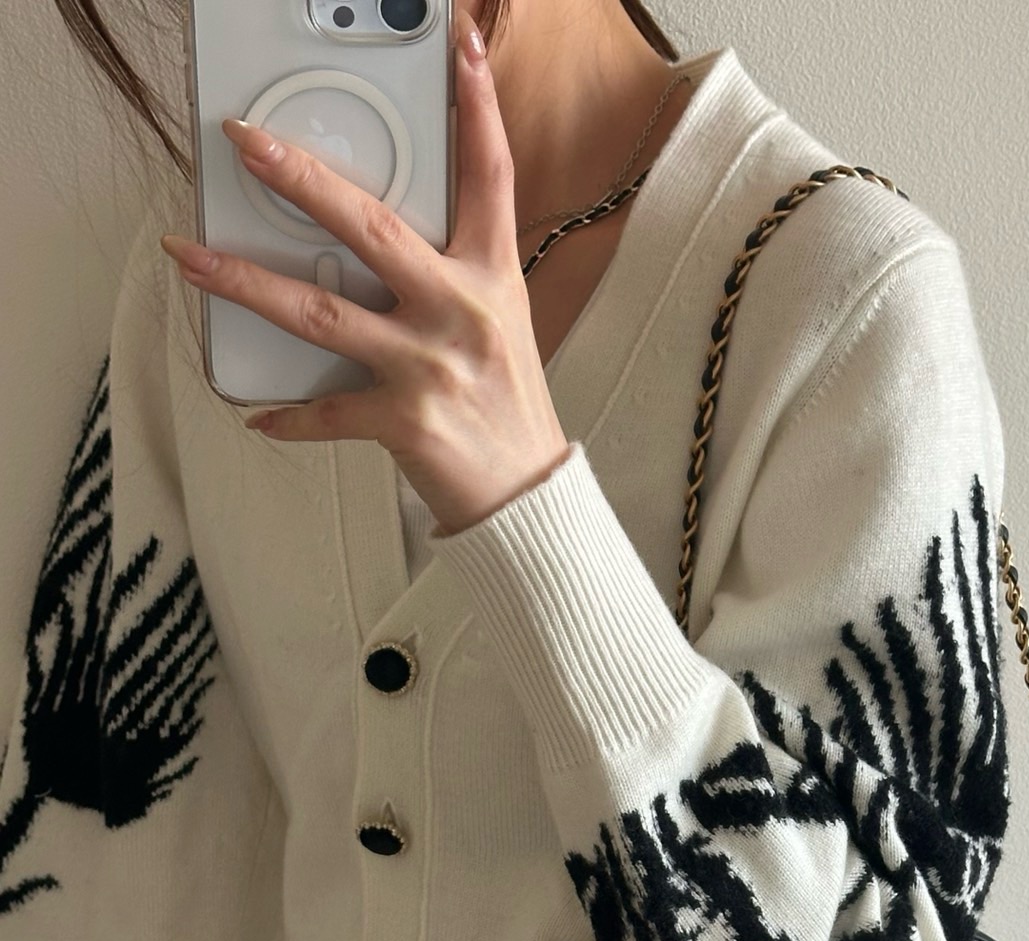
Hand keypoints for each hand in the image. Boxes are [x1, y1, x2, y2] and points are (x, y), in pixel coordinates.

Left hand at [159, 13, 570, 537]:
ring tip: (193, 257)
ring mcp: (429, 365)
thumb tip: (378, 238)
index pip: (489, 175)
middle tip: (247, 142)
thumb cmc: (507, 408)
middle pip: (372, 228)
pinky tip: (258, 413)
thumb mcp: (496, 324)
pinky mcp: (404, 420)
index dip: (477, 106)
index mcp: (489, 278)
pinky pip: (327, 410)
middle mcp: (460, 312)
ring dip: (246, 281)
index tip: (459, 48)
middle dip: (300, 178)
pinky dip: (289, 417)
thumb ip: (449, 274)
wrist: (526, 495)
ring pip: (322, 311)